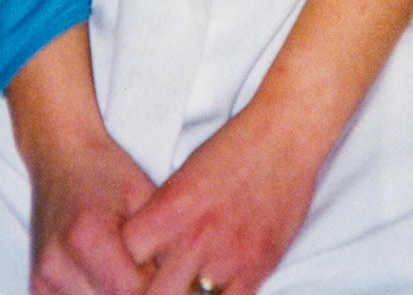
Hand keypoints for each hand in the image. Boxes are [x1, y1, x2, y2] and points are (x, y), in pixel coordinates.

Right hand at [28, 128, 155, 294]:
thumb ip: (157, 245)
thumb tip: (178, 282)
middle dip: (138, 291)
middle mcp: (56, 263)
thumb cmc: (104, 170)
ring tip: (126, 267)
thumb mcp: (145, 197)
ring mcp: (44, 279)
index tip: (166, 269)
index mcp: (86, 236)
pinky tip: (107, 275)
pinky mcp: (39, 287)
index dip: (156, 284)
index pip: (131, 292)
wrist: (62, 155)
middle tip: (148, 267)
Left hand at [123, 99, 320, 294]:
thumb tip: (145, 251)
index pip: (128, 255)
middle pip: (153, 293)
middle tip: (159, 282)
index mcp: (172, 208)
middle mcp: (196, 235)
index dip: (127, 264)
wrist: (285, 133)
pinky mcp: (258, 266)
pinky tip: (216, 289)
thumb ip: (163, 216)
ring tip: (187, 284)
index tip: (133, 267)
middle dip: (152, 290)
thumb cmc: (236, 147)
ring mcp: (227, 255)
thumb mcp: (184, 175)